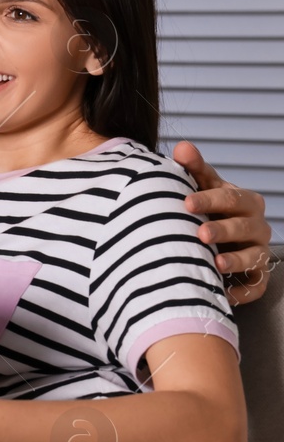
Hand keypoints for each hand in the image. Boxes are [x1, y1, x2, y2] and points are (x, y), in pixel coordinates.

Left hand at [173, 141, 272, 305]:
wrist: (208, 238)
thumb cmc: (205, 208)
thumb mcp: (199, 187)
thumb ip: (192, 168)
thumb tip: (183, 147)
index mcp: (244, 202)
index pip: (231, 198)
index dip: (210, 199)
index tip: (185, 202)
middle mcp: (256, 226)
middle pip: (245, 226)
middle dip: (224, 229)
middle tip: (201, 233)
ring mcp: (257, 252)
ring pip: (254, 256)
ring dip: (237, 260)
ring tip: (217, 263)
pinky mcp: (255, 277)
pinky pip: (256, 287)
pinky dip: (243, 292)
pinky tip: (225, 294)